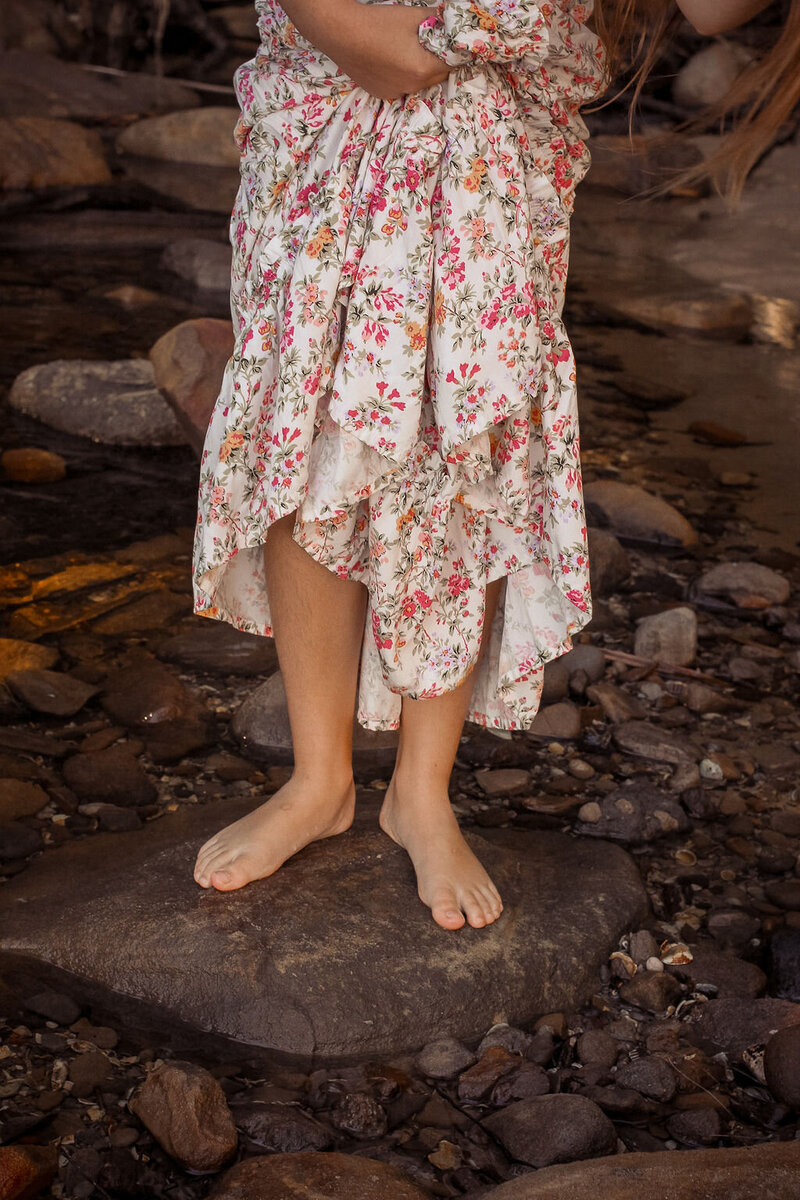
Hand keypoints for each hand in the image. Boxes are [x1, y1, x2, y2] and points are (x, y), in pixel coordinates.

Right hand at [279, 0, 450, 99]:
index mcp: (423, 69)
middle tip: (433, 46)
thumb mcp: (415, 15)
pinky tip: (393, 61)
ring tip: (410, 52)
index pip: (452, 65)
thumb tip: (454, 25)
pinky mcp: (381, 93)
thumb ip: (440, 22)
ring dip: (420, 71)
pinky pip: (401, 87)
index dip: (455, 54)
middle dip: (439, 63)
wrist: (342, 33)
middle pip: (437, 77)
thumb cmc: (379, 22)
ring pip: (419, 84)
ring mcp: (395, 92)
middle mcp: (411, 87)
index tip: (454, 46)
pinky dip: (403, 76)